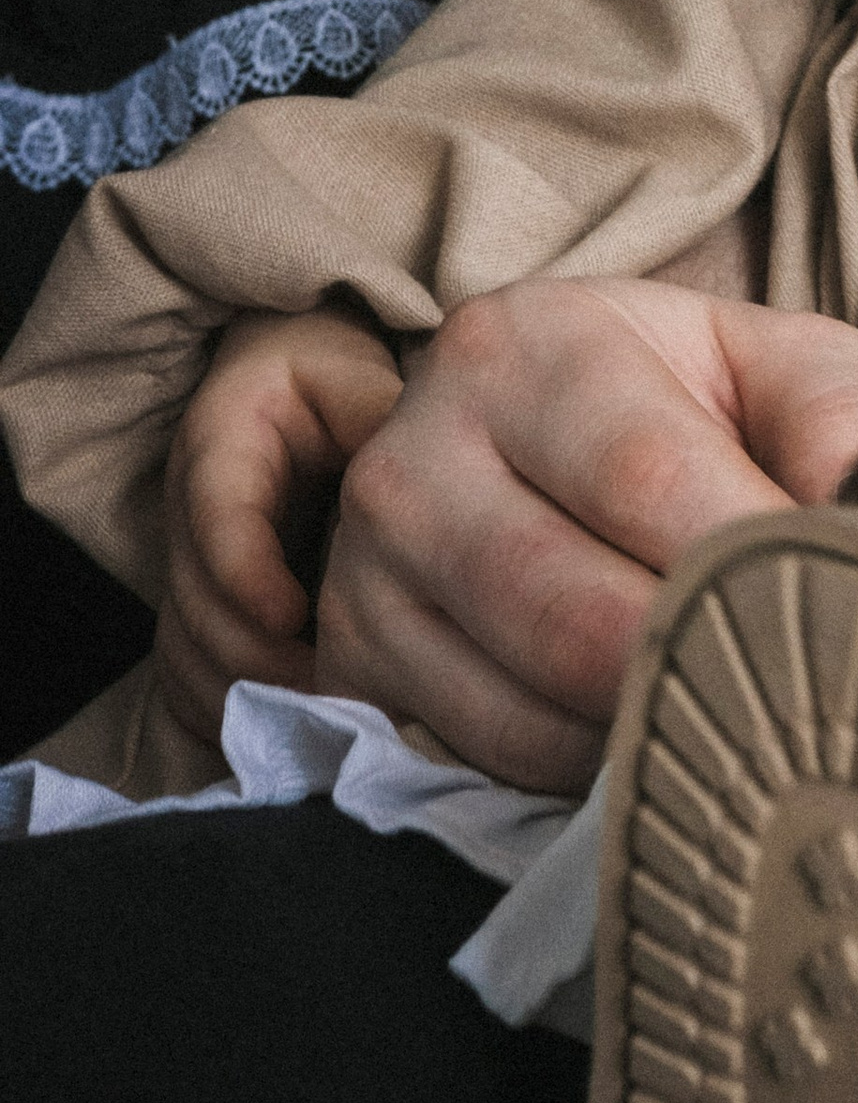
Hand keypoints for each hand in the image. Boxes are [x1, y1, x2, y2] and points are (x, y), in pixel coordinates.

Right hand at [156, 309, 405, 745]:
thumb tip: (428, 472)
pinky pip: (186, 679)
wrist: (281, 383)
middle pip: (196, 604)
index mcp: (219, 445)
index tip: (292, 615)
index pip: (217, 517)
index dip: (246, 573)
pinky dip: (230, 712)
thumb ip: (375, 415)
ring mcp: (184, 568)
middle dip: (260, 655)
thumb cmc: (325, 378)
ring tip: (332, 714)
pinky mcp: (195, 609)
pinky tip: (296, 726)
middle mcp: (185, 515)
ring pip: (187, 652)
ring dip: (250, 692)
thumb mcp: (348, 376)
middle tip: (340, 687)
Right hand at [314, 276, 857, 793]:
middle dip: (707, 668)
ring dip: (649, 734)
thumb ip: (840, 420)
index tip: (848, 610)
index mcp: (524, 347)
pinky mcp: (354, 664)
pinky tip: (644, 738)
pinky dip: (581, 771)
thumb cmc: (672, 398)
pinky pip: (485, 757)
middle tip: (807, 700)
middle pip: (576, 615)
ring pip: (528, 707)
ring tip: (736, 716)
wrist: (517, 423)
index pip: (649, 477)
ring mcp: (365, 571)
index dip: (753, 560)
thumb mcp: (768, 361)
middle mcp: (417, 454)